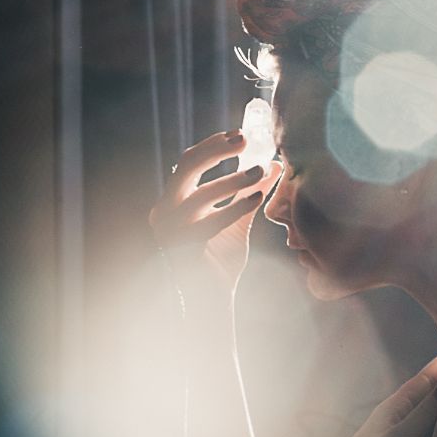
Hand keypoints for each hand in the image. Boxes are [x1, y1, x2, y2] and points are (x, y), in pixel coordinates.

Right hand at [149, 129, 282, 300]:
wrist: (210, 304)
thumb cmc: (220, 262)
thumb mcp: (238, 220)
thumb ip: (250, 192)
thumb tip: (272, 163)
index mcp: (172, 202)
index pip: (188, 162)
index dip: (214, 144)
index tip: (241, 133)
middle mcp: (164, 211)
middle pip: (186, 166)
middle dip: (217, 149)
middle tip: (245, 139)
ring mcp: (169, 230)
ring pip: (201, 193)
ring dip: (234, 179)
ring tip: (261, 170)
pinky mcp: (182, 248)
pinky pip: (211, 222)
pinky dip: (236, 207)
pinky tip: (257, 197)